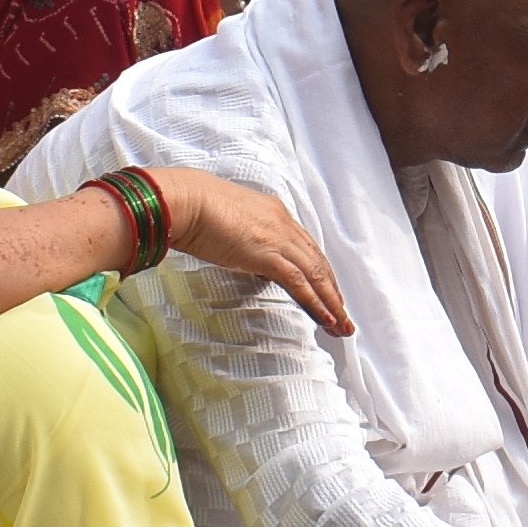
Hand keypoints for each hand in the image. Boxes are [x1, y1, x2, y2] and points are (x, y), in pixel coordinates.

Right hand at [146, 163, 354, 335]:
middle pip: (318, 262)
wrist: (183, 199)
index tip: (328, 292)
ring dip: (332, 303)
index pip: (306, 247)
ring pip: (316, 274)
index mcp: (274, 212)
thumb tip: (244, 253)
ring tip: (342, 326)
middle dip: (333, 292)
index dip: (320, 272)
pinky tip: (327, 318)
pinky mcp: (267, 254)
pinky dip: (316, 302)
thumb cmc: (192, 207)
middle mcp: (283, 223)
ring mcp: (277, 238)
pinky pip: (300, 283)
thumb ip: (243, 237)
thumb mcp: (227, 222)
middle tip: (343, 316)